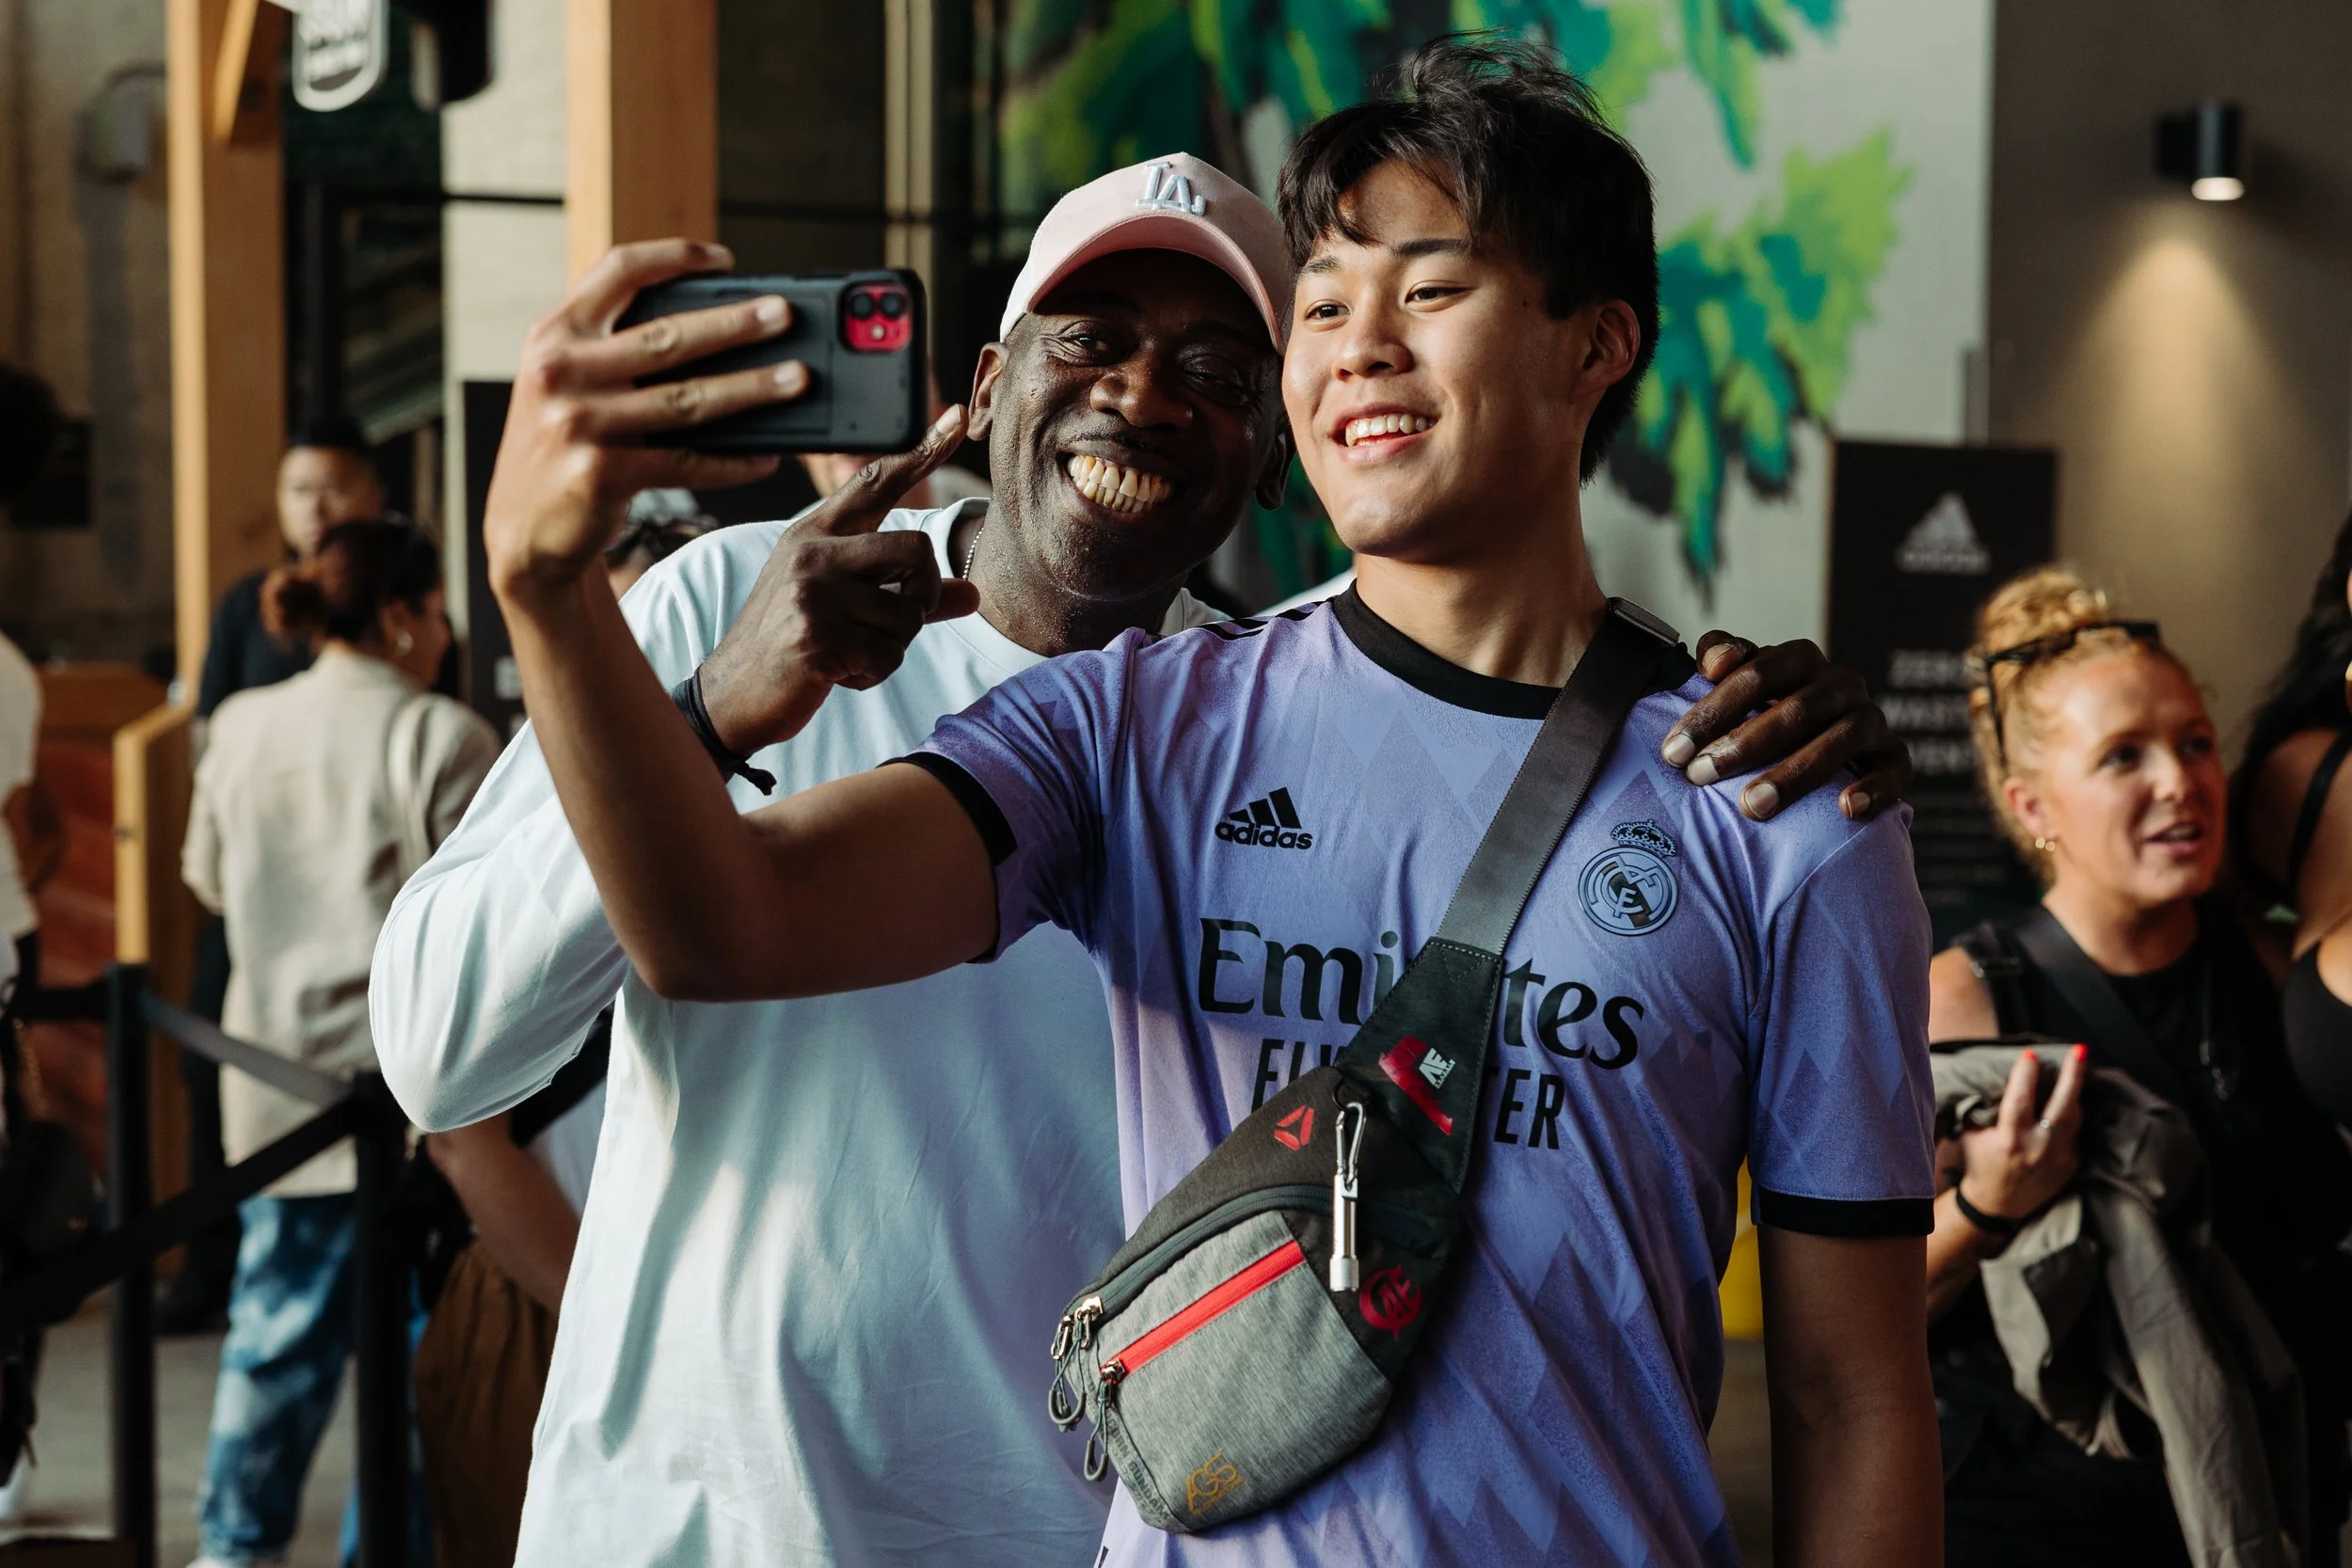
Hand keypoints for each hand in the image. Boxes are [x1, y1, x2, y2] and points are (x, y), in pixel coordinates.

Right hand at [484, 239, 805, 609]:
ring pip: (686, 400)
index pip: (618, 270)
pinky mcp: (600, 474)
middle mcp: (560, 370)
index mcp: (554, 333)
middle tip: (783, 315)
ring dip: (751, 389)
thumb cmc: (560, 445)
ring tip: (796, 380)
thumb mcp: (564, 381)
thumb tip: (715, 327)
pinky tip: (766, 456)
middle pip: (667, 336)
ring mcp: (579, 423)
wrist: (522, 530)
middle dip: (735, 323)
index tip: (725, 260)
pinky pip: (685, 462)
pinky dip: (731, 461)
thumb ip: (612, 345)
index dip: (675, 257)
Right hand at [699, 410, 981, 752]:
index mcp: (814, 534)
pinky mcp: (816, 638)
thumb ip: (905, 593)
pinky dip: (874, 673)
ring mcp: (812, 594)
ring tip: (851, 651)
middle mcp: (812, 553)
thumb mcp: (841, 603)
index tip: (955, 416)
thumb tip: (974, 595)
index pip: (874, 482)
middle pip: (916, 549)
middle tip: (894, 620)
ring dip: (893, 646)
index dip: (920, 452)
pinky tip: (839, 673)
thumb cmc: (792, 640)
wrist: (734, 692)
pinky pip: (888, 656)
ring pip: (909, 616)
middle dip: (922, 595)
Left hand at [1661, 634, 1913, 821]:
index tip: (1674, 751)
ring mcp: (1871, 719)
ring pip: (1843, 738)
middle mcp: (1841, 683)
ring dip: (1795, 774)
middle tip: (1700, 777)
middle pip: (1797, 708)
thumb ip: (1720, 655)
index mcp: (1801, 659)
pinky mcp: (1894, 756)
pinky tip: (1844, 810)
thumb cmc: (1763, 709)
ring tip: (1751, 806)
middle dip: (1744, 744)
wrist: (1818, 739)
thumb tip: (1713, 663)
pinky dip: (1874, 788)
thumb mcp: (1739, 680)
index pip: (1758, 673)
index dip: (1714, 710)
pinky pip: (1894, 770)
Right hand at [1957, 1045, 2087, 1224]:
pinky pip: (2074, 1132)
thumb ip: (1988, 1110)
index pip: (2021, 1100)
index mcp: (2010, 1141)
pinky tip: (2069, 1099)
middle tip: (2079, 1050)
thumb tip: (2005, 1080)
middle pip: (2062, 1105)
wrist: (1997, 1204)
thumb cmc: (1980, 1162)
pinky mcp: (2071, 1165)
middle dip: (2072, 1075)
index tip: (2030, 1055)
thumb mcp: (1974, 1135)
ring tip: (2077, 1066)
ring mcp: (2059, 1158)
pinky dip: (2071, 1114)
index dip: (2025, 1075)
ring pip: (2075, 1117)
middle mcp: (2038, 1149)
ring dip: (2075, 1091)